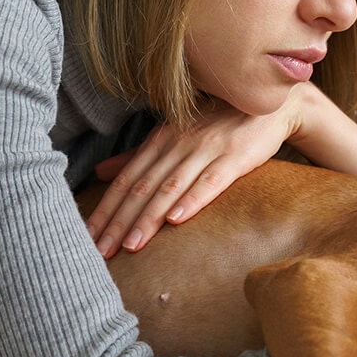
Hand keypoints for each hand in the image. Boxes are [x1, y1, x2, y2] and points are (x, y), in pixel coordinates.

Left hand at [86, 98, 304, 257]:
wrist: (269, 105)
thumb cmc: (218, 123)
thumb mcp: (173, 135)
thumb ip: (138, 157)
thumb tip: (100, 173)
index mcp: (159, 140)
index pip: (125, 180)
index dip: (105, 209)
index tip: (88, 237)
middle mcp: (177, 143)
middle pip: (141, 187)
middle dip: (118, 222)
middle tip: (100, 252)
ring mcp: (206, 150)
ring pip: (170, 188)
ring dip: (148, 218)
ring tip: (131, 245)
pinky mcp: (234, 158)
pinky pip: (210, 181)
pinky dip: (192, 200)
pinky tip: (176, 220)